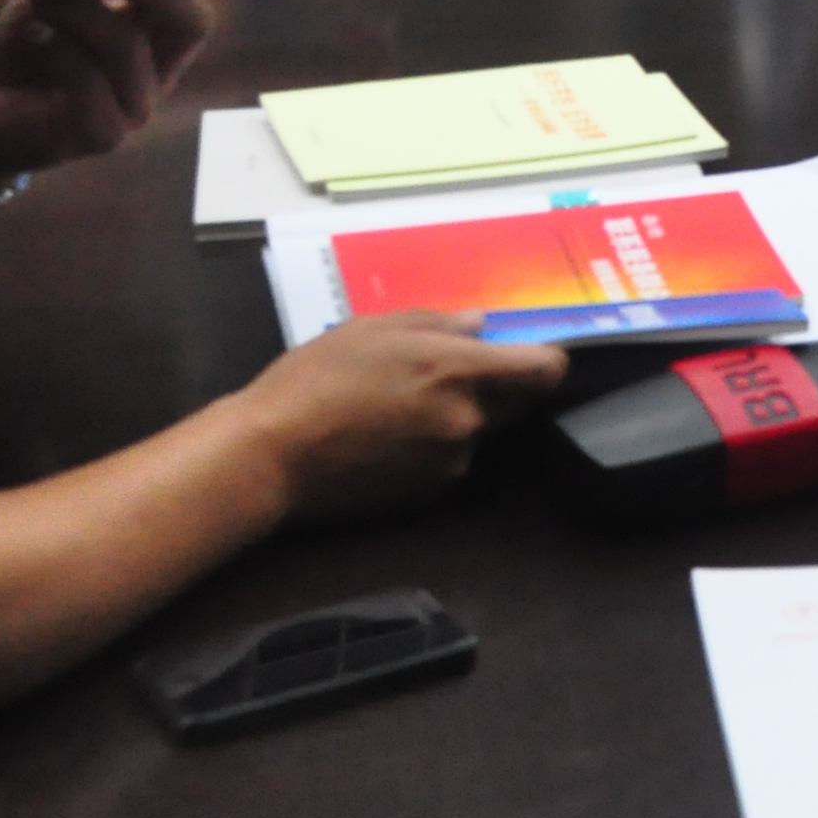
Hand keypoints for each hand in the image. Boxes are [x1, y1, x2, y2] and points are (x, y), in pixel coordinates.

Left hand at [0, 0, 220, 185]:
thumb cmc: (26, 50)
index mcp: (156, 40)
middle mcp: (157, 76)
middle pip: (194, 24)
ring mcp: (134, 111)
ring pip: (129, 46)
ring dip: (78, 10)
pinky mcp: (100, 135)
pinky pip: (90, 81)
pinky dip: (59, 49)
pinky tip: (34, 36)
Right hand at [227, 313, 570, 524]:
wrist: (272, 455)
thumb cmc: (316, 379)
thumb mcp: (371, 329)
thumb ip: (436, 323)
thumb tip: (479, 324)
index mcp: (458, 371)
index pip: (544, 370)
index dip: (545, 359)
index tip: (529, 353)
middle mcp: (467, 420)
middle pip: (516, 403)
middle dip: (495, 387)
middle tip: (445, 374)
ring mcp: (450, 462)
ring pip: (476, 432)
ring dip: (456, 418)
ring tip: (398, 408)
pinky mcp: (428, 494)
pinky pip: (448, 461)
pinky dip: (431, 448)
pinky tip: (386, 439)